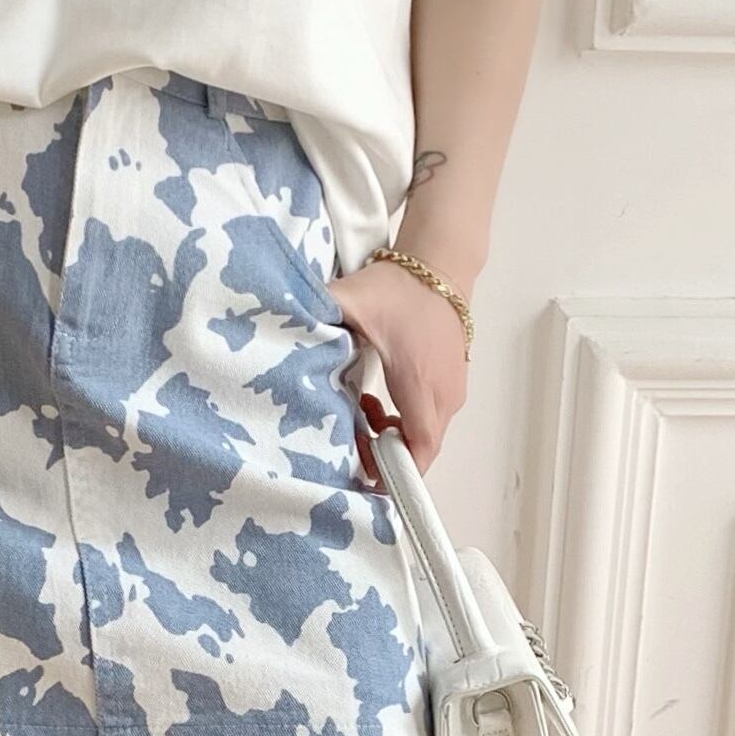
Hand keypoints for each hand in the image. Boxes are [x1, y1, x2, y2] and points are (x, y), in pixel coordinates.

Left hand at [332, 253, 468, 469]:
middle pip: (420, 449)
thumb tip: (281, 325)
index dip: (396, 471)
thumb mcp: (352, 301)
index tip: (366, 470)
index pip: (420, 450)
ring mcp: (452, 390)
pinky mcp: (452, 383)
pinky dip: (405, 419)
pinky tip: (380, 396)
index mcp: (420, 383)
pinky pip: (429, 418)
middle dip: (386, 453)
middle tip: (353, 437)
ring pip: (425, 435)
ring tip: (364, 410)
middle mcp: (444, 394)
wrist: (440, 265)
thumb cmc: (400, 287)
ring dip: (393, 434)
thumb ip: (316, 318)